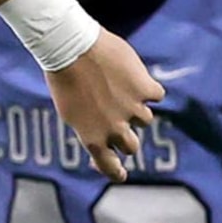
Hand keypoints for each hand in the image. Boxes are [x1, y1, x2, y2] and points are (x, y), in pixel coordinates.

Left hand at [47, 29, 161, 182]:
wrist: (71, 48)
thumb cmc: (64, 77)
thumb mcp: (72, 110)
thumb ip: (93, 126)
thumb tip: (109, 134)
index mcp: (91, 137)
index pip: (109, 166)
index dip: (116, 172)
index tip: (122, 175)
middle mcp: (114, 129)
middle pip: (132, 146)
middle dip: (128, 137)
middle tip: (122, 123)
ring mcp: (131, 110)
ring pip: (145, 120)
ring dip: (136, 108)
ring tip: (120, 88)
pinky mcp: (145, 90)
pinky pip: (156, 95)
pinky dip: (149, 88)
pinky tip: (135, 76)